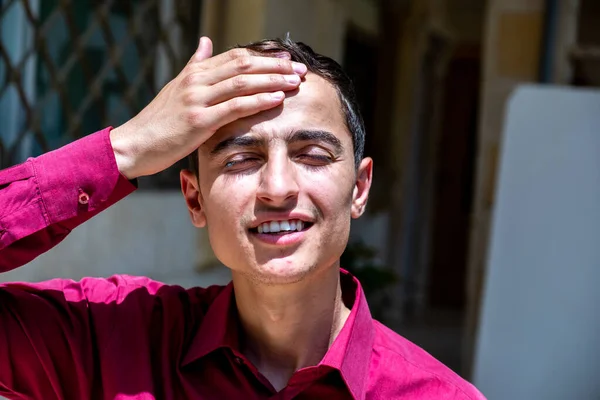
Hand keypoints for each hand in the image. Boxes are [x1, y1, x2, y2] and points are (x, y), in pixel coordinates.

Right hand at [110, 37, 306, 178]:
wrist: (134, 144)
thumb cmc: (159, 121)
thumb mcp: (176, 87)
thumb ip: (195, 65)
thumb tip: (206, 42)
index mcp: (194, 72)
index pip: (236, 57)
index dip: (264, 57)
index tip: (287, 59)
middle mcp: (197, 81)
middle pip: (244, 65)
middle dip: (275, 66)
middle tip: (299, 69)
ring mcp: (197, 99)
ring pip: (243, 82)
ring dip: (273, 80)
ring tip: (295, 82)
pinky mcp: (199, 120)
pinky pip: (235, 106)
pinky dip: (259, 100)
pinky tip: (278, 98)